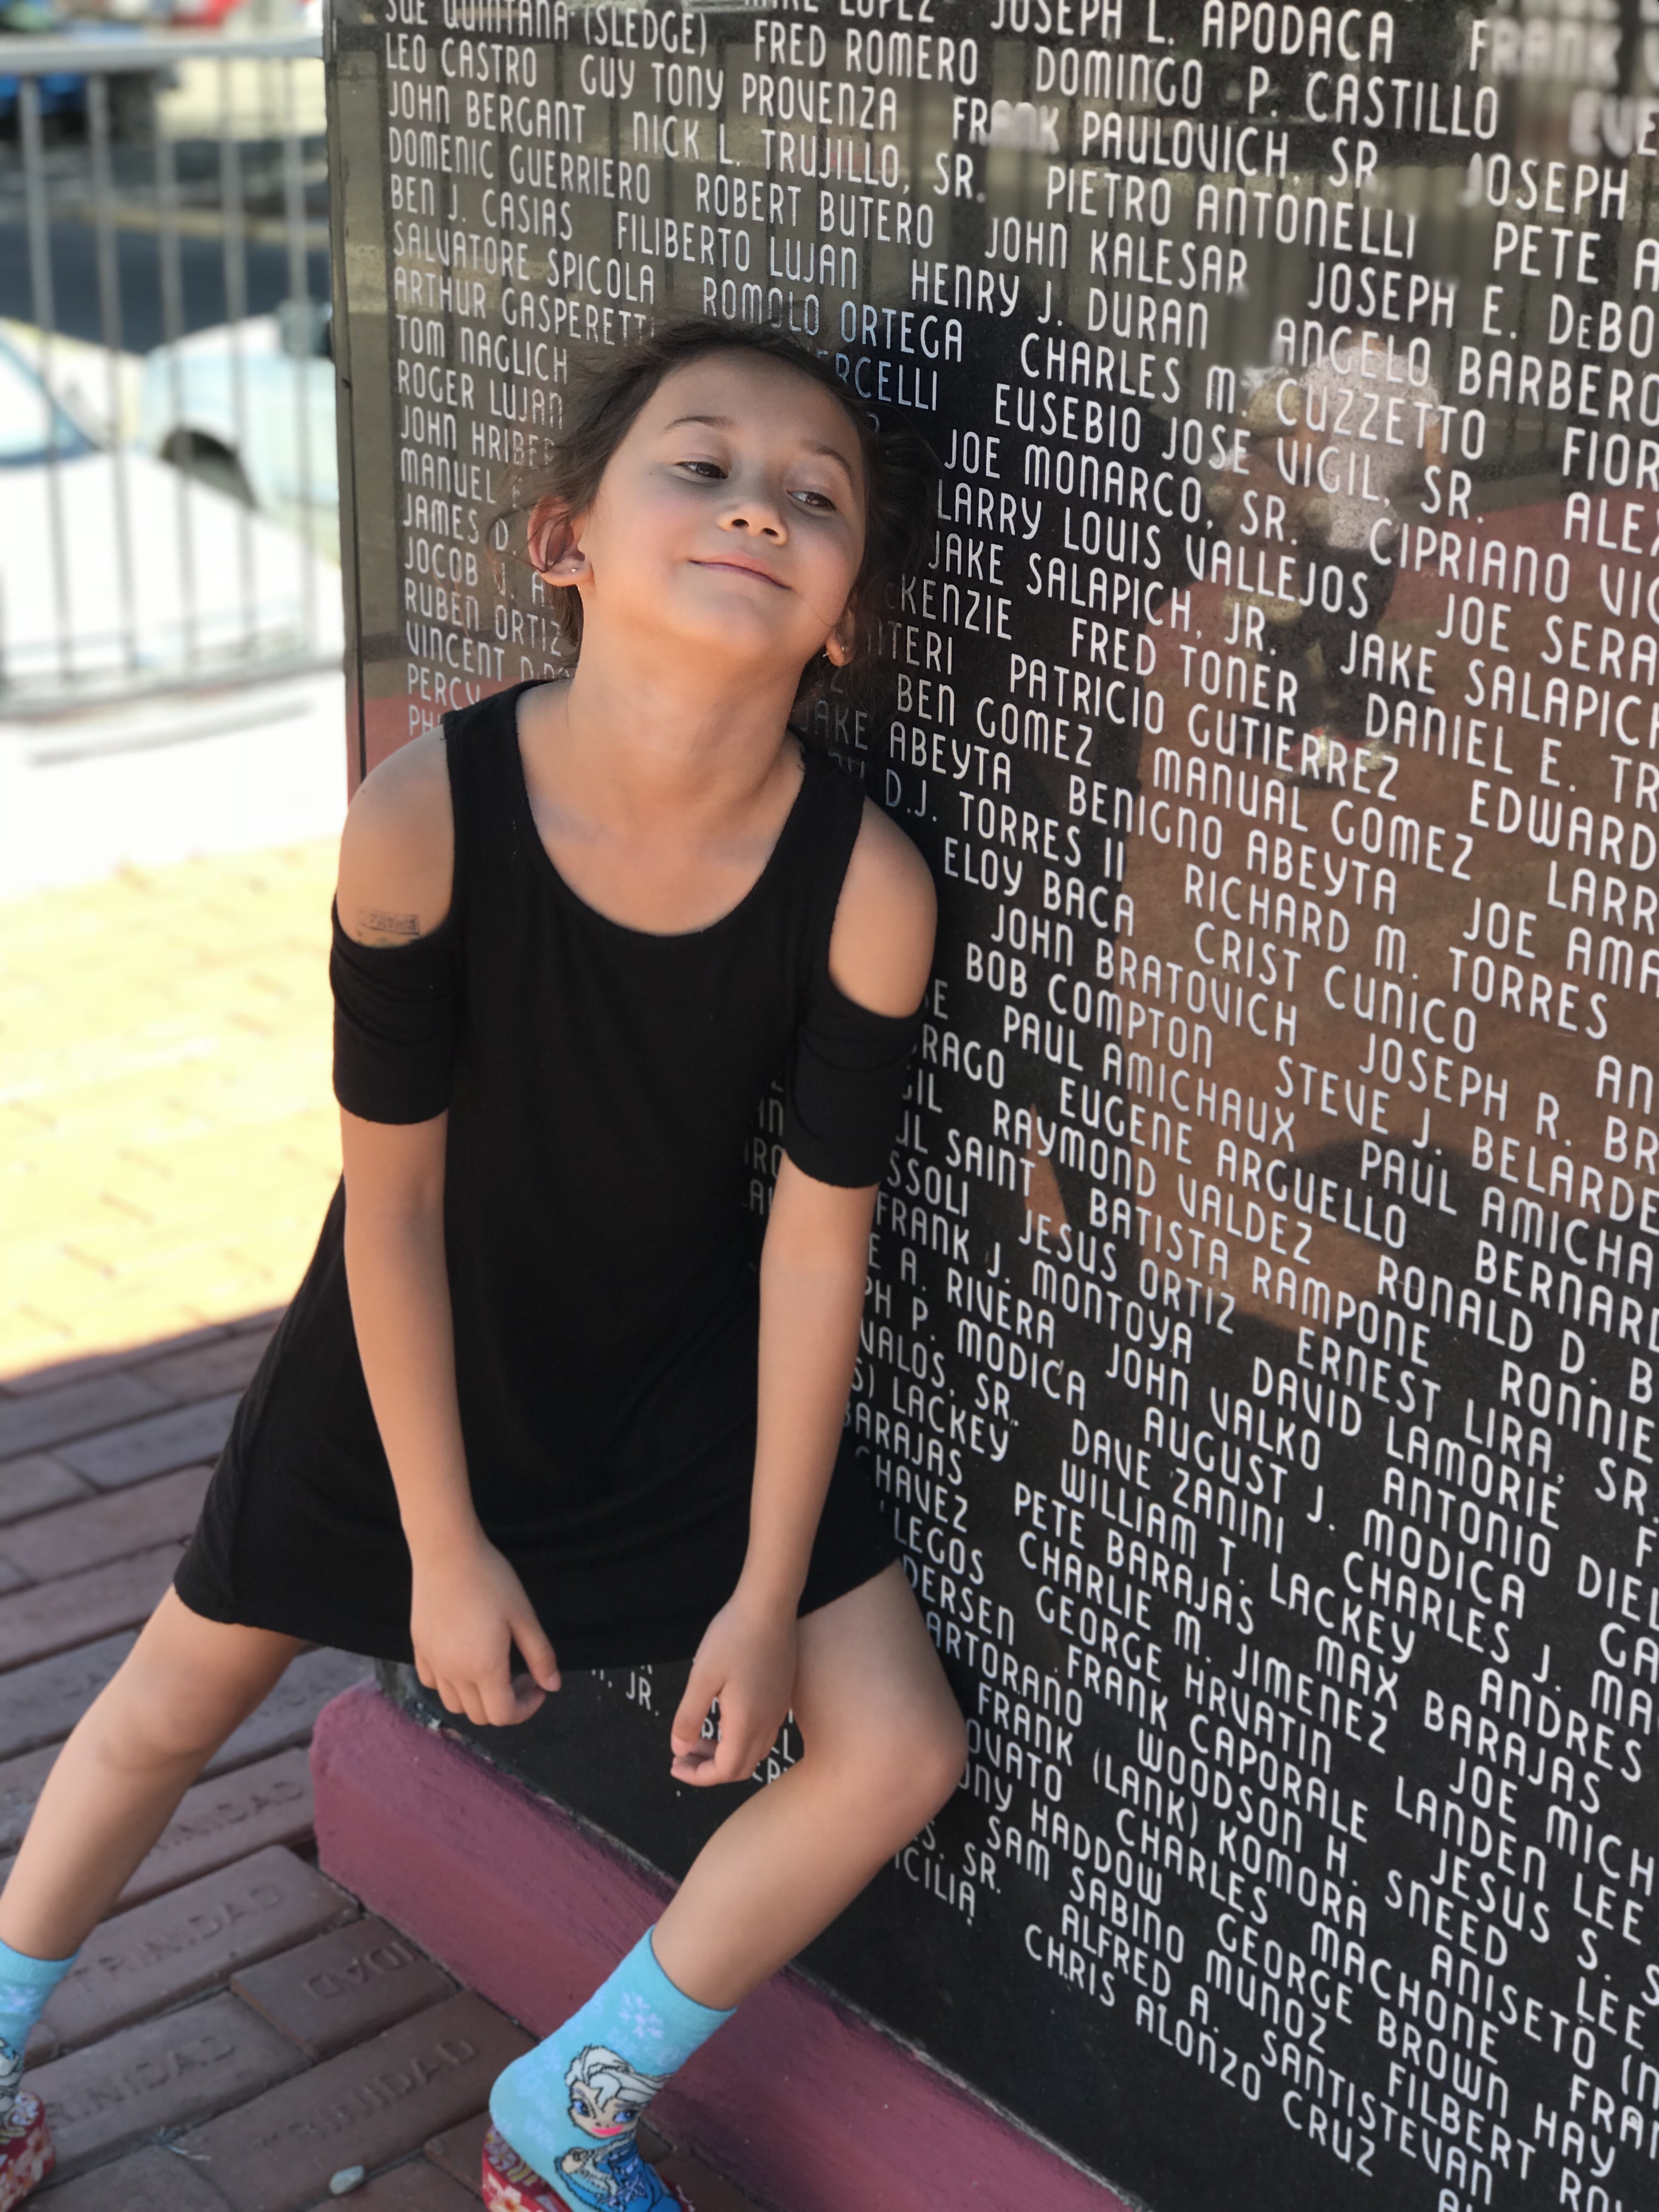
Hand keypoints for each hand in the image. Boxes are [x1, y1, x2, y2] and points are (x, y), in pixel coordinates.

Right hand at [410, 1528, 560, 1726]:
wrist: (446, 1552)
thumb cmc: (490, 1579)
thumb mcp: (524, 1616)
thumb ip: (540, 1656)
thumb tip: (553, 1685)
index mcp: (484, 1667)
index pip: (503, 1715)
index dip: (527, 1708)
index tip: (537, 1683)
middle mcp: (454, 1673)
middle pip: (480, 1715)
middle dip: (506, 1704)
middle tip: (521, 1674)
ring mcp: (433, 1662)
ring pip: (455, 1704)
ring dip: (478, 1698)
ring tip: (494, 1669)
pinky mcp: (419, 1648)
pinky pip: (433, 1682)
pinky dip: (451, 1684)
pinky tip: (465, 1659)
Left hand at [670, 1588, 797, 1784]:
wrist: (769, 1604)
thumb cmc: (732, 1637)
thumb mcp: (701, 1677)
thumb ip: (689, 1717)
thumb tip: (679, 1750)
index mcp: (746, 1722)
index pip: (726, 1770)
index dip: (699, 1776)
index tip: (676, 1764)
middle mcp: (768, 1723)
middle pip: (741, 1767)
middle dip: (710, 1769)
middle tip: (683, 1755)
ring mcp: (778, 1710)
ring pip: (753, 1752)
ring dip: (725, 1754)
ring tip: (697, 1739)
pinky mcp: (782, 1696)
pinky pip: (762, 1734)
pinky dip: (739, 1739)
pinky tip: (721, 1719)